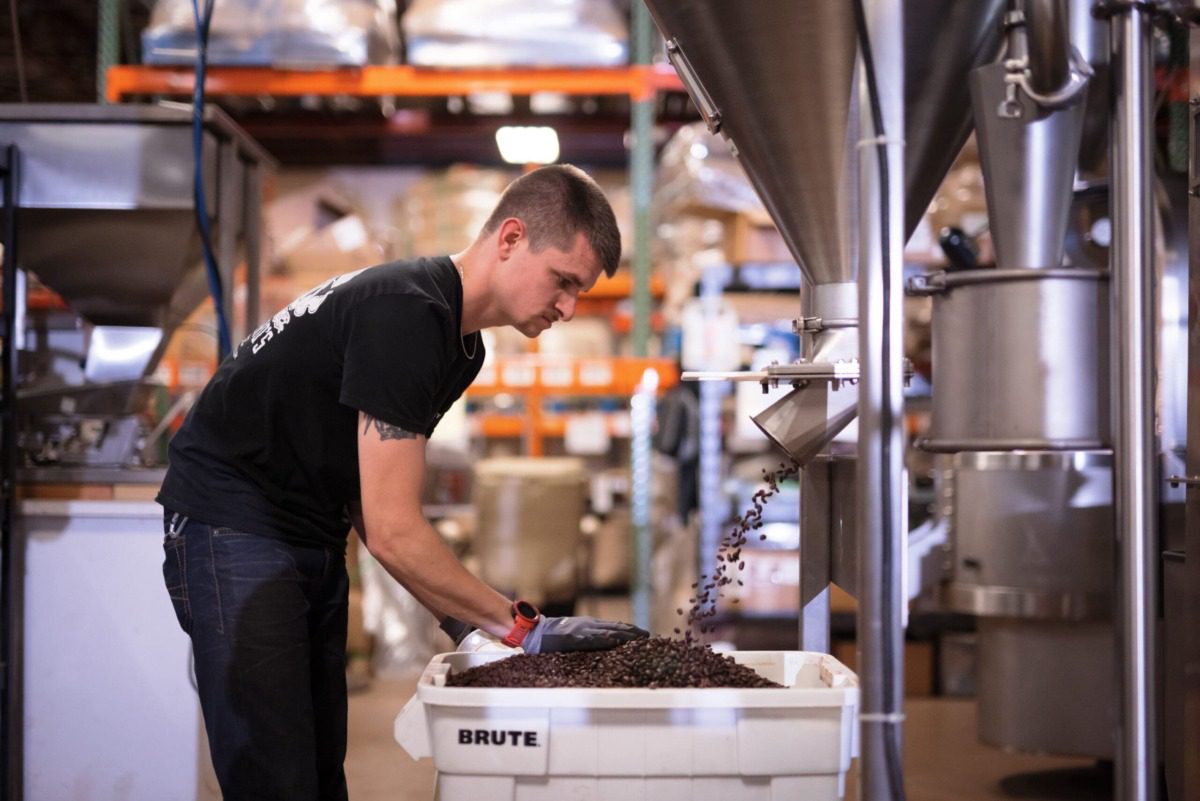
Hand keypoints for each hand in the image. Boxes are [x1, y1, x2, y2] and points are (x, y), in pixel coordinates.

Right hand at [523, 615, 648, 653]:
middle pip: (616, 627)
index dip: (630, 629)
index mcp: (589, 625)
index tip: (644, 634)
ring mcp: (582, 630)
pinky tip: (616, 642)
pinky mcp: (574, 638)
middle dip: (633, 632)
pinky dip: (606, 639)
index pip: (614, 626)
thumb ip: (588, 639)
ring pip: (608, 631)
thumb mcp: (574, 635)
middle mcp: (588, 625)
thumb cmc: (552, 637)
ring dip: (625, 635)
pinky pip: (593, 639)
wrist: (534, 632)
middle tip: (649, 636)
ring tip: (639, 638)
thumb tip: (605, 645)